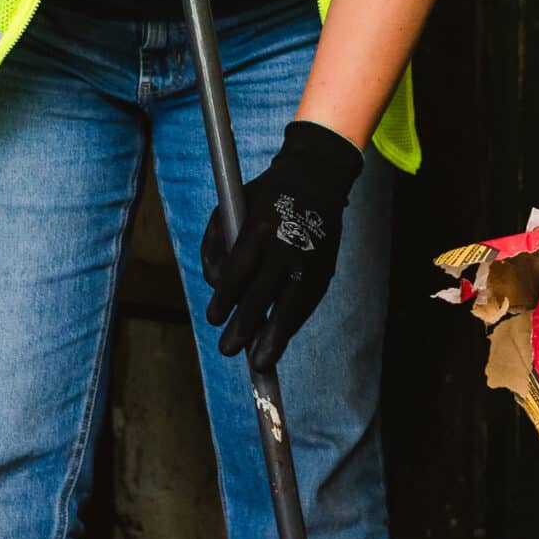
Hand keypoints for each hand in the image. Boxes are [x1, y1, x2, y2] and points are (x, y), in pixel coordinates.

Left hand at [201, 121, 362, 370]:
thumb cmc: (266, 194)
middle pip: (262, 297)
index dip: (225, 301)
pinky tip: (280, 340)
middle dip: (244, 327)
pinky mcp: (326, 268)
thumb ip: (215, 243)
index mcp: (259, 230)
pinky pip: (307, 304)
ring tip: (260, 362)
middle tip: (228, 349)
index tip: (214, 319)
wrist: (317, 176)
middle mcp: (286, 248)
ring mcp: (310, 260)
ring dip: (274, 338)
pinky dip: (293, 324)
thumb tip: (212, 285)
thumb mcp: (232, 206)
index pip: (238, 275)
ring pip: (290, 308)